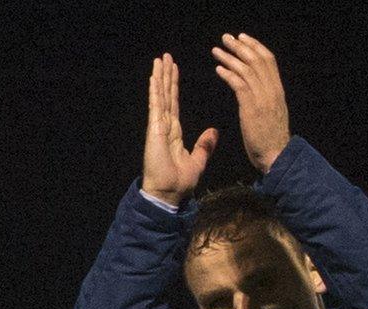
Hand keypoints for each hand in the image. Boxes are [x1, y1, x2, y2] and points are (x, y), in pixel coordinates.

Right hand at [141, 53, 217, 206]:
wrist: (168, 193)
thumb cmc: (178, 182)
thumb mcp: (198, 159)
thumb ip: (204, 145)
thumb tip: (214, 131)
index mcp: (173, 132)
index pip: (174, 103)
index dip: (174, 86)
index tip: (174, 70)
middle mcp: (164, 125)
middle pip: (166, 95)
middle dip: (166, 75)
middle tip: (165, 57)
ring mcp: (158, 126)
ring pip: (160, 96)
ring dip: (160, 77)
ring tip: (160, 59)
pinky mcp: (155, 129)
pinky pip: (156, 106)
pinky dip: (155, 91)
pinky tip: (154, 77)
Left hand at [213, 33, 289, 172]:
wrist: (276, 155)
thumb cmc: (270, 138)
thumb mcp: (271, 113)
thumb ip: (265, 99)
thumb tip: (258, 89)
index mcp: (277, 90)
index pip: (268, 60)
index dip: (255, 47)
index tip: (243, 38)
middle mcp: (272, 90)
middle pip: (257, 60)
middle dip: (241, 46)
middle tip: (227, 37)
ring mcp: (263, 98)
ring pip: (247, 69)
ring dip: (230, 57)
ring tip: (216, 49)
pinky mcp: (252, 108)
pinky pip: (239, 85)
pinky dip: (228, 75)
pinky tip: (218, 69)